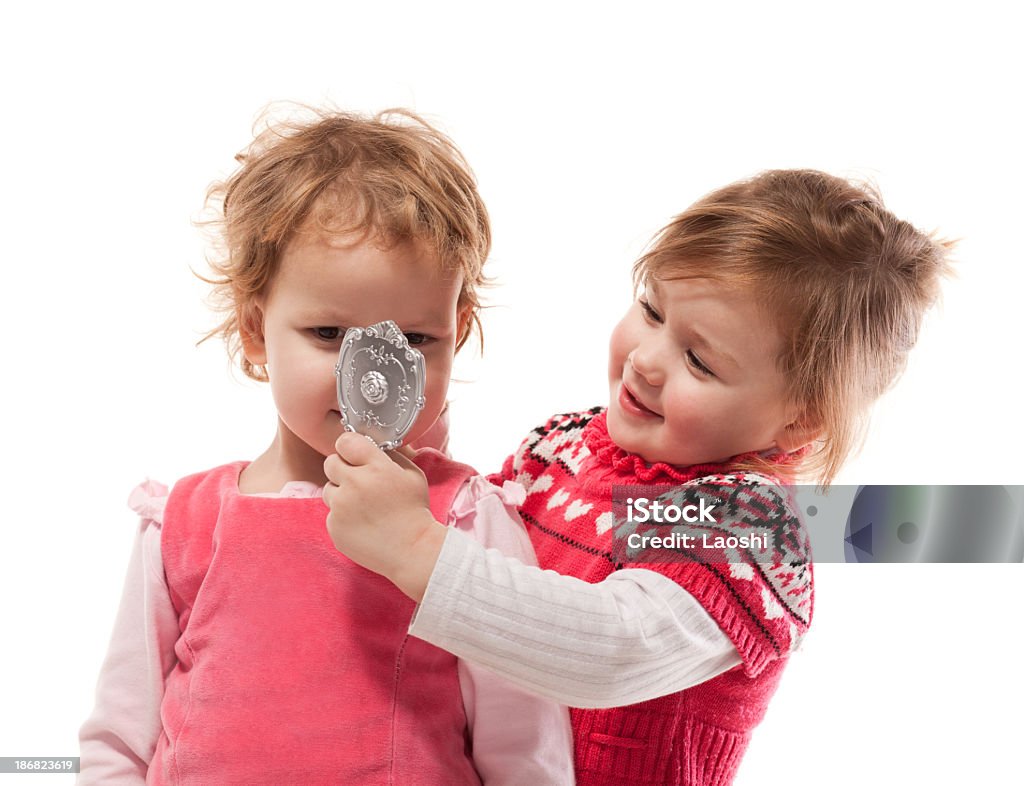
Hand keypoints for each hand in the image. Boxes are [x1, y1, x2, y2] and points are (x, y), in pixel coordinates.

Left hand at [323, 432, 445, 600]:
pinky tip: (362, 523)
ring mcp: (341, 507)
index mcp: (376, 467)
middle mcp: (354, 484)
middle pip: (330, 463)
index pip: (345, 442)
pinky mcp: (334, 527)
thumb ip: (391, 455)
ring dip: (341, 494)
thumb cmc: (414, 510)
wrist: (412, 549)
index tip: (355, 455)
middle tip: (358, 480)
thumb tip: (372, 443)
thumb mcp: (413, 474)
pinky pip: (331, 513)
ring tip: (363, 506)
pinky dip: (343, 517)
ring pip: (328, 489)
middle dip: (342, 468)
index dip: (350, 448)